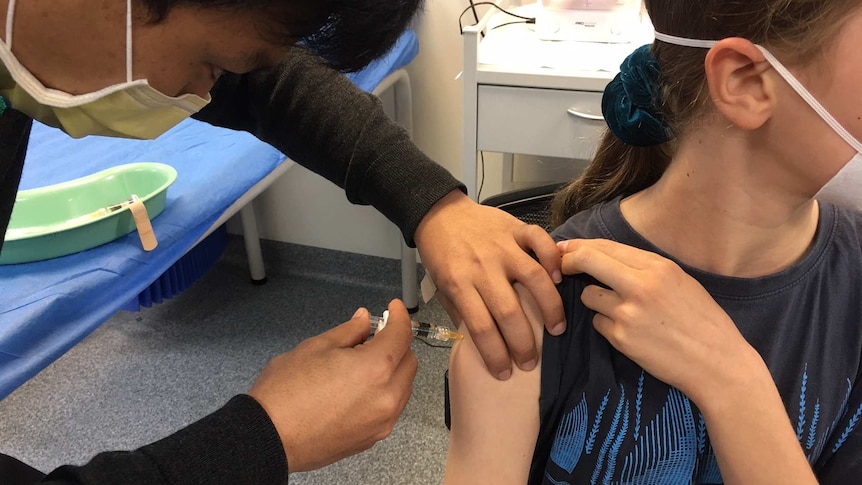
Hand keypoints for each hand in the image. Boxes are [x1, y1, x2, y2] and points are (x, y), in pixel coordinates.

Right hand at [247, 300, 416, 471]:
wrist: (268, 438)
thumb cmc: (285, 393)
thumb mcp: (316, 347)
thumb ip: (349, 332)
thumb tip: (364, 321)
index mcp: (375, 368)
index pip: (402, 335)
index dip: (398, 317)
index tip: (393, 309)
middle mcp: (386, 397)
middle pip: (409, 362)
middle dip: (397, 345)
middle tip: (374, 335)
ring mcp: (381, 422)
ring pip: (403, 387)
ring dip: (392, 370)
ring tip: (363, 362)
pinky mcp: (372, 438)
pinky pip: (390, 409)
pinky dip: (384, 393)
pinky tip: (359, 386)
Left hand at [414, 190, 564, 379]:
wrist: (438, 213)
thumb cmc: (441, 254)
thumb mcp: (441, 286)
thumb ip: (461, 312)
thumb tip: (481, 343)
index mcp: (458, 283)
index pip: (480, 327)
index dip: (495, 355)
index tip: (505, 373)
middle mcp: (482, 266)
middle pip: (509, 311)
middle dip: (523, 344)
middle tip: (531, 362)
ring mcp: (501, 245)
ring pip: (533, 278)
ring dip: (549, 307)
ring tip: (556, 329)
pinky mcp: (515, 227)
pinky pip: (540, 240)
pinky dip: (552, 258)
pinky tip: (559, 279)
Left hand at [558, 238, 762, 401]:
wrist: (717, 363)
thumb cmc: (704, 321)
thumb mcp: (681, 282)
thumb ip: (646, 268)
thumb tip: (609, 257)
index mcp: (658, 267)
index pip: (606, 246)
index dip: (580, 245)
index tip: (567, 248)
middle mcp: (640, 285)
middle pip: (587, 260)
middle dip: (568, 261)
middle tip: (561, 267)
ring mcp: (628, 312)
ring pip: (589, 295)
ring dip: (595, 300)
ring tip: (619, 310)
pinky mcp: (621, 338)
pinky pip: (598, 324)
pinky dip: (606, 326)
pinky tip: (629, 333)